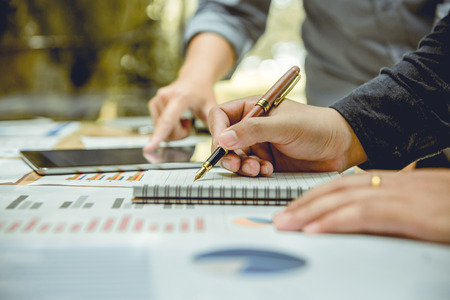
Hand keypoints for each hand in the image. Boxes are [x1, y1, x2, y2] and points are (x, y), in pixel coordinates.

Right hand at [145, 78, 215, 149]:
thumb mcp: (212, 107)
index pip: (168, 120)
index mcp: (180, 97)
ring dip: (175, 131)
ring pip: (162, 131)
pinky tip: (177, 117)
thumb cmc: (203, 93)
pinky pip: (158, 127)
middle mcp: (164, 97)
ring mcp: (157, 100)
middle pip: (167, 132)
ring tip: (184, 119)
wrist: (194, 78)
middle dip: (180, 134)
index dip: (159, 135)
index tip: (149, 147)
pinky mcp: (153, 104)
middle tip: (189, 124)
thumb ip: (215, 125)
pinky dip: (169, 127)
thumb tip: (218, 141)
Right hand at [208, 97, 366, 175]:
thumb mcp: (283, 125)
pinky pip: (249, 170)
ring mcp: (259, 146)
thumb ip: (253, 130)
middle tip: (237, 163)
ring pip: (235, 158)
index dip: (217, 129)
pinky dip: (253, 173)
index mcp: (254, 109)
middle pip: (224, 141)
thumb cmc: (316, 126)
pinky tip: (268, 171)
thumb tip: (223, 138)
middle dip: (228, 153)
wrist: (341, 147)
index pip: (221, 116)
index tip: (222, 144)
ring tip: (256, 169)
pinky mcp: (266, 163)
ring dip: (241, 165)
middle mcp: (253, 127)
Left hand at [273, 169, 449, 243]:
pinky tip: (315, 230)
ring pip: (343, 199)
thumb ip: (389, 210)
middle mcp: (390, 183)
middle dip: (304, 203)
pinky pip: (363, 214)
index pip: (343, 184)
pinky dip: (335, 221)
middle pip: (336, 189)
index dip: (315, 195)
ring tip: (286, 224)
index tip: (295, 208)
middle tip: (279, 217)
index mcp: (390, 182)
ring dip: (310, 212)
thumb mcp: (417, 206)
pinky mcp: (409, 210)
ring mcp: (399, 194)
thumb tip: (363, 221)